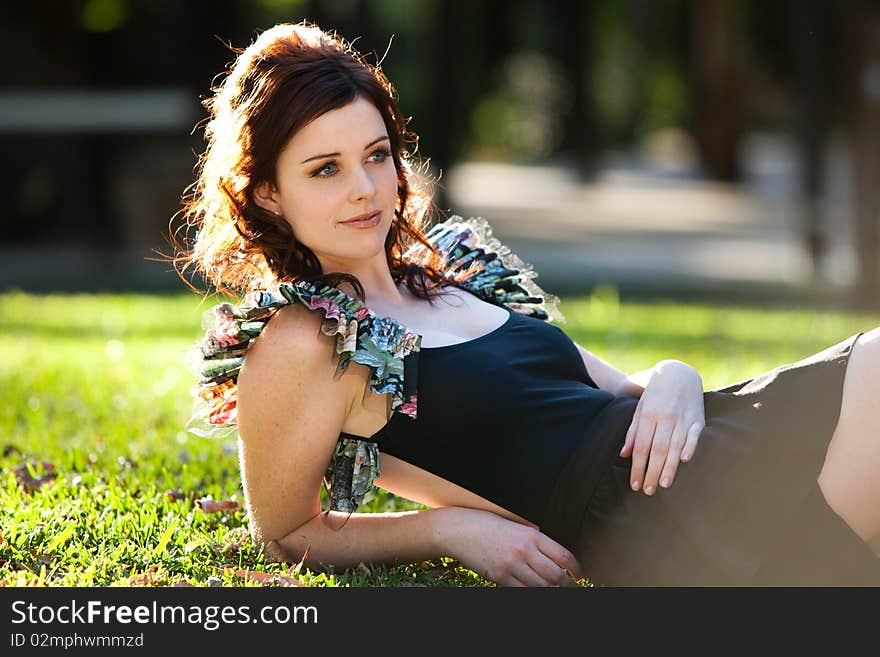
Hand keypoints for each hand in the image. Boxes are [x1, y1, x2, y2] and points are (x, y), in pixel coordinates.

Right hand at [441, 507, 583, 586]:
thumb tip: (551, 554)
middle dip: (565, 584)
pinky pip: (523, 592)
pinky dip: (531, 593)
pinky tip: (533, 590)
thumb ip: (533, 538)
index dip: (576, 569)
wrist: (459, 529)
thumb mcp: (515, 525)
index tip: (578, 574)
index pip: (563, 556)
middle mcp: (524, 550)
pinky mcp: (500, 577)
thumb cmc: (486, 524)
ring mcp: (512, 565)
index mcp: (531, 534)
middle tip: (567, 585)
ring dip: (550, 590)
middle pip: (555, 575)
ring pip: (541, 587)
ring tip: (551, 588)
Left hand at [619, 360, 704, 494]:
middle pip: (657, 449)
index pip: (641, 446)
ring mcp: (682, 417)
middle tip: (648, 491)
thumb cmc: (655, 395)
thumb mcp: (640, 409)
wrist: (678, 372)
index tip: (634, 484)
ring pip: (675, 445)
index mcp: (648, 415)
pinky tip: (685, 460)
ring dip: (669, 467)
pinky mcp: (698, 418)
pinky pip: (695, 434)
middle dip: (651, 472)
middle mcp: (665, 417)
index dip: (637, 467)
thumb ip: (633, 431)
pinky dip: (690, 446)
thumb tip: (624, 454)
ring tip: (663, 485)